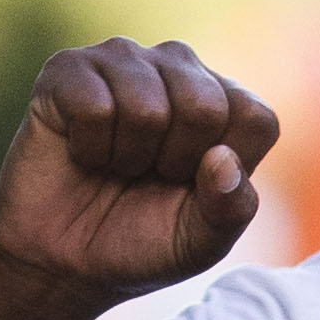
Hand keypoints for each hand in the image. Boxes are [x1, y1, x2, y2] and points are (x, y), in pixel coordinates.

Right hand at [0, 38, 276, 303]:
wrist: (63, 258)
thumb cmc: (142, 241)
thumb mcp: (202, 241)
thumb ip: (230, 208)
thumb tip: (221, 158)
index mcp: (227, 102)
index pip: (255, 118)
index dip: (222, 169)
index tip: (191, 185)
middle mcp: (180, 68)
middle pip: (205, 106)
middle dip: (174, 161)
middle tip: (148, 174)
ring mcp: (124, 61)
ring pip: (147, 107)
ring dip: (128, 156)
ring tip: (116, 163)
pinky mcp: (68, 68)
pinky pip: (94, 106)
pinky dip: (88, 148)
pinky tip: (82, 150)